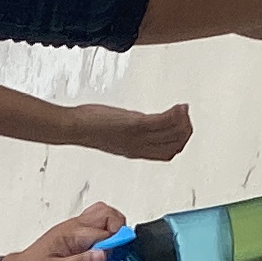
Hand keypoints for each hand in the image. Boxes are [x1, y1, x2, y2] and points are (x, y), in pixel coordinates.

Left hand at [0, 202, 128, 260]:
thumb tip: (103, 254)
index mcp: (70, 233)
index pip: (103, 230)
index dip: (115, 243)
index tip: (116, 255)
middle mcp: (74, 227)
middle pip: (107, 213)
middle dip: (119, 230)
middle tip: (116, 251)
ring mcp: (74, 231)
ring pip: (103, 218)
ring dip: (113, 233)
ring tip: (109, 254)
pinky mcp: (75, 238)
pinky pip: (96, 230)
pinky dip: (105, 240)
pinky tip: (100, 255)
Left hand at [63, 102, 191, 161]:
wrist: (74, 128)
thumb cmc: (88, 127)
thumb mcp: (114, 132)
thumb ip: (130, 130)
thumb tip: (137, 121)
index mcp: (135, 151)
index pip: (167, 154)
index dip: (180, 142)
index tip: (184, 127)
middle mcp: (138, 147)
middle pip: (173, 146)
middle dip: (185, 131)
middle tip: (187, 115)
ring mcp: (137, 137)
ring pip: (171, 134)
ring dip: (183, 121)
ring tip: (184, 109)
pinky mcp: (133, 125)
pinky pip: (161, 122)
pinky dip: (174, 114)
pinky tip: (179, 106)